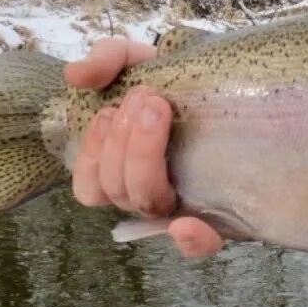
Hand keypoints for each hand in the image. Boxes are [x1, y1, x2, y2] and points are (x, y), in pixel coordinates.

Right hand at [65, 37, 224, 257]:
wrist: (232, 80)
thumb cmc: (177, 78)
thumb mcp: (140, 61)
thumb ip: (105, 61)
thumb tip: (75, 76)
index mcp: (123, 168)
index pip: (91, 187)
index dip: (94, 154)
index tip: (110, 110)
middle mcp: (151, 191)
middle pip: (121, 191)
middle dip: (126, 142)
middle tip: (148, 98)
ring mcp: (186, 203)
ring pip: (149, 204)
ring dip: (144, 161)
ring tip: (158, 109)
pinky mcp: (224, 213)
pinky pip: (202, 245)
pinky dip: (191, 241)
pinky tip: (188, 223)